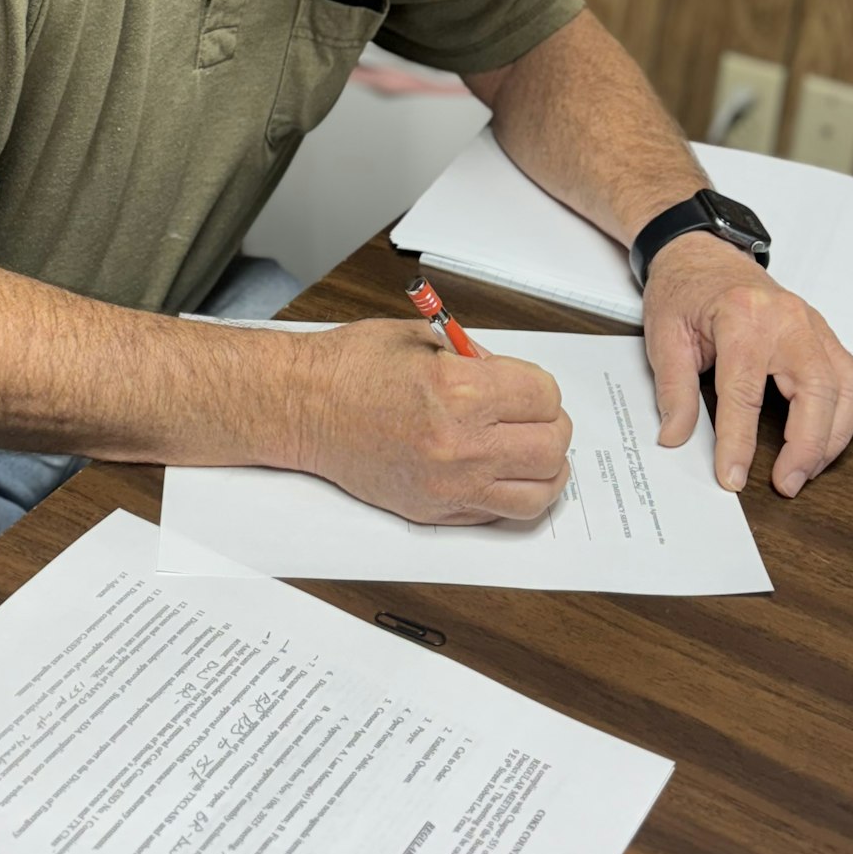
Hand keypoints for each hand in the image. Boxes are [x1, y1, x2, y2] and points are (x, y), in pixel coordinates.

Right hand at [293, 319, 571, 523]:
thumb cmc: (351, 368)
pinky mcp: (435, 512)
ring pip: (538, 492)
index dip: (540, 388)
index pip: (544, 397)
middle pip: (550, 447)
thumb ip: (478, 359)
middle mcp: (460, 444)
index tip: (526, 387)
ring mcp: (449, 485)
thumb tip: (513, 381)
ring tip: (528, 451)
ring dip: (543, 469)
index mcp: (460, 390)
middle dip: (550, 426)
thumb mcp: (424, 339)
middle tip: (534, 417)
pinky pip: (501, 514)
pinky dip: (512, 494)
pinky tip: (499, 472)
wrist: (302, 407)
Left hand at [644, 233, 852, 495]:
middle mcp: (788, 320)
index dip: (739, 443)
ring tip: (806, 469)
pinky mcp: (824, 334)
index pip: (745, 394)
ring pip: (847, 388)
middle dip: (807, 447)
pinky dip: (850, 414)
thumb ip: (673, 390)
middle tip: (787, 484)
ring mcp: (813, 325)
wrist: (702, 254)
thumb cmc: (685, 290)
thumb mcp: (663, 336)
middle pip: (817, 391)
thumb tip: (676, 437)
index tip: (732, 476)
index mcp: (742, 318)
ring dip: (833, 437)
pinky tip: (829, 437)